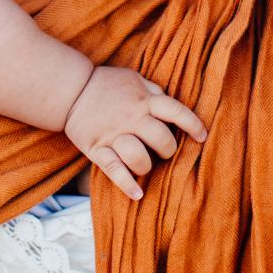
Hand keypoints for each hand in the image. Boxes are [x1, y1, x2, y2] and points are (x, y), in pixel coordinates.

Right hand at [64, 66, 206, 200]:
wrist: (70, 89)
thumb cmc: (106, 84)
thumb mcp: (133, 79)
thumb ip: (154, 91)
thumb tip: (172, 106)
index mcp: (143, 100)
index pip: (175, 111)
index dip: (193, 124)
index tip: (202, 136)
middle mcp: (131, 118)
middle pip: (161, 139)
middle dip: (168, 150)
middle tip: (163, 152)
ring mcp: (114, 135)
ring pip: (140, 157)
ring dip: (147, 167)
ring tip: (145, 167)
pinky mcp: (97, 148)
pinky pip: (114, 170)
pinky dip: (126, 184)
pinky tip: (137, 194)